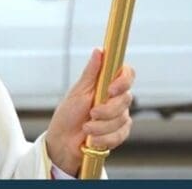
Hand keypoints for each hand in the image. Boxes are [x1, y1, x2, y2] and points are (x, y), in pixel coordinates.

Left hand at [46, 49, 133, 175]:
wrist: (64, 141)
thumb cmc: (68, 114)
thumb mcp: (78, 91)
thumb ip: (91, 72)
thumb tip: (99, 50)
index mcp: (107, 84)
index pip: (128, 74)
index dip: (123, 81)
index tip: (110, 90)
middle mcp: (116, 98)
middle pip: (126, 98)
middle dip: (107, 110)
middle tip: (91, 113)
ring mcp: (119, 116)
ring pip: (122, 119)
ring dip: (101, 126)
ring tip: (86, 128)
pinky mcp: (120, 133)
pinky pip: (120, 135)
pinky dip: (104, 138)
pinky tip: (93, 139)